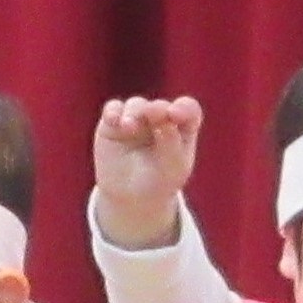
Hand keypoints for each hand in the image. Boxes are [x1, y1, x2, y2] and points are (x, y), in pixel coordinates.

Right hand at [93, 96, 203, 249]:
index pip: (188, 109)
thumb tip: (164, 115)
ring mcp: (137, 117)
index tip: (175, 114)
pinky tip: (113, 119)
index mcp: (182, 127)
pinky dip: (113, 112)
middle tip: (154, 114)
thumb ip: (172, 142)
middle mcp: (160, 117)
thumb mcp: (173, 167)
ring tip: (129, 125)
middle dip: (157, 110)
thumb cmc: (159, 181)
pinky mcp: (113, 122)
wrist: (131, 197)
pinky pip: (113, 109)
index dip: (184, 108)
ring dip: (135, 112)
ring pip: (136, 105)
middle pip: (160, 107)